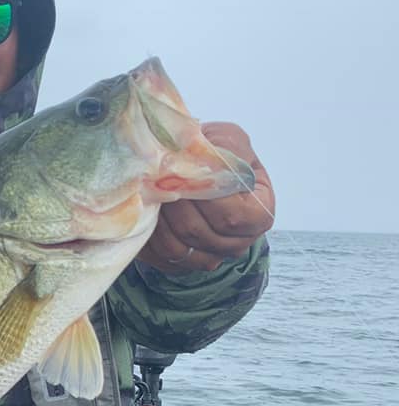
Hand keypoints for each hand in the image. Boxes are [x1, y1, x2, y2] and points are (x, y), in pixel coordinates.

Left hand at [137, 122, 274, 273]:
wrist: (195, 169)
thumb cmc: (216, 154)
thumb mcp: (227, 140)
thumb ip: (221, 150)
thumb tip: (200, 162)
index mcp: (260, 214)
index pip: (232, 216)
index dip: (204, 198)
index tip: (183, 175)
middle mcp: (238, 242)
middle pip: (199, 233)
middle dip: (174, 205)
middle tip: (157, 181)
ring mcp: (211, 257)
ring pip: (177, 248)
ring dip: (158, 219)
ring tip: (150, 193)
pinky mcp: (182, 265)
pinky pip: (159, 257)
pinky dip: (148, 235)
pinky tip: (147, 212)